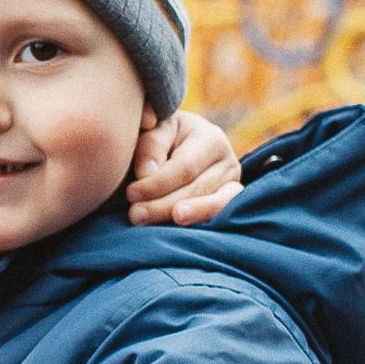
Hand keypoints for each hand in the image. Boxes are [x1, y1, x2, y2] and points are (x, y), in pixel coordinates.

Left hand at [127, 109, 242, 228]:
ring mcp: (232, 185)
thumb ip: (151, 145)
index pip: (185, 167)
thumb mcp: (156, 131)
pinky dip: (200, 223)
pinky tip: (180, 232)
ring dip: (185, 218)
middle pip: (197, 190)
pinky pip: (221, 217)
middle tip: (136, 215)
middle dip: (164, 205)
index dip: (157, 183)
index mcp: (210, 138)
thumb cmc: (164, 140)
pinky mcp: (230, 204)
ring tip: (160, 226)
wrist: (179, 149)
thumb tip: (146, 173)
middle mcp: (228, 161)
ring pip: (213, 206)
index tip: (131, 194)